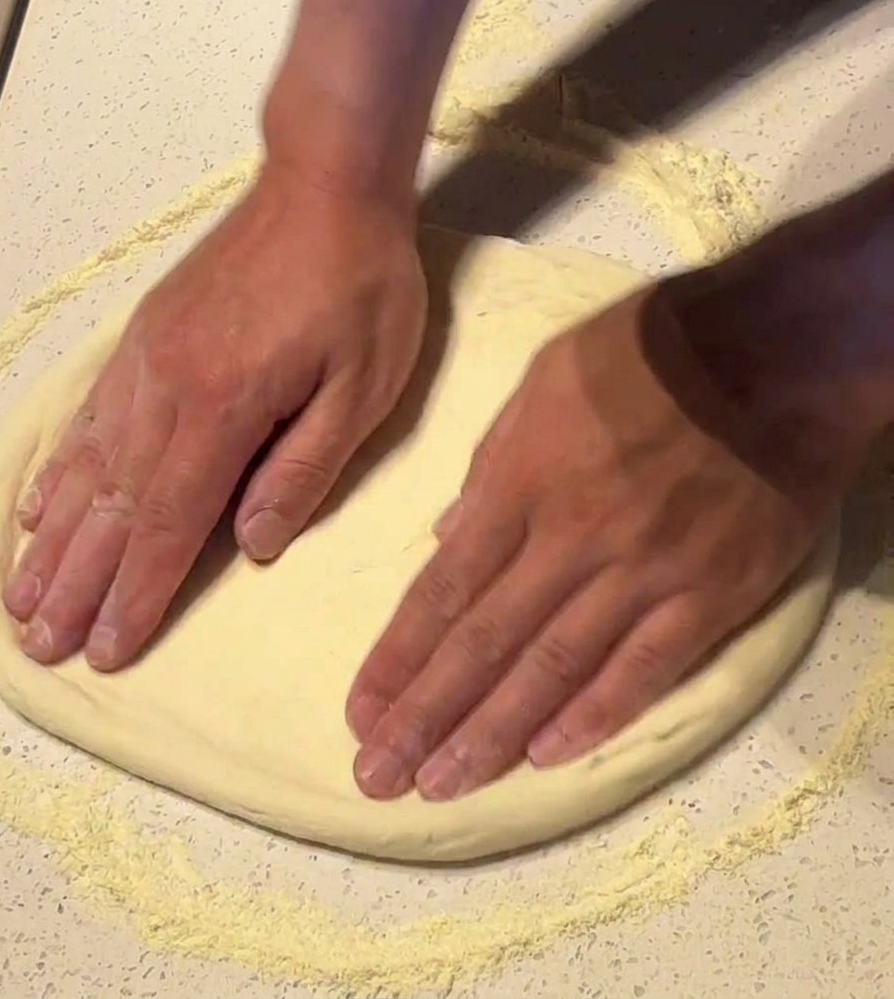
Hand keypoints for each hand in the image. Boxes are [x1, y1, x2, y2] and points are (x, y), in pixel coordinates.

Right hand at [3, 164, 425, 669]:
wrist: (322, 184)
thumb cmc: (359, 286)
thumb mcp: (363, 386)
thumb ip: (303, 470)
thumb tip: (253, 546)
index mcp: (224, 410)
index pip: (172, 524)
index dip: (139, 594)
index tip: (106, 650)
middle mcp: (165, 390)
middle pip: (113, 507)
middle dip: (78, 584)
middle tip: (42, 644)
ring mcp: (145, 361)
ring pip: (87, 469)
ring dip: (53, 540)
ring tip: (21, 596)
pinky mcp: (143, 338)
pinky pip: (88, 418)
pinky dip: (59, 470)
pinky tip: (40, 505)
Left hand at [346, 264, 874, 801]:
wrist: (775, 352)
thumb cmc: (646, 354)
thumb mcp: (543, 380)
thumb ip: (490, 463)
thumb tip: (446, 536)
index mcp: (523, 485)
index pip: (445, 590)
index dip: (399, 657)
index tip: (361, 710)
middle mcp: (572, 541)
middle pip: (484, 643)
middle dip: (424, 716)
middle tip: (376, 774)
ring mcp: (643, 574)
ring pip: (553, 670)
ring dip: (490, 735)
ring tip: (440, 784)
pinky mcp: (708, 595)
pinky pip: (645, 670)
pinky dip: (593, 717)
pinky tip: (545, 757)